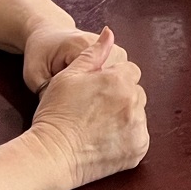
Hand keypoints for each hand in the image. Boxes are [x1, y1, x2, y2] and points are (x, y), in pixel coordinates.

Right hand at [29, 28, 148, 189]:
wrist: (51, 156)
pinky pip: (139, 136)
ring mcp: (138, 127)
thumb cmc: (56, 114)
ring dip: (125, 116)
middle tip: (95, 109)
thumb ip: (93, 53)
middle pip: (135, 92)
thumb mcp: (67, 76)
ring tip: (99, 125)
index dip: (112, 79)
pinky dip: (127, 137)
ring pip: (138, 114)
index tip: (96, 91)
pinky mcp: (138, 149)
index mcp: (119, 80)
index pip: (129, 71)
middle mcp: (133, 102)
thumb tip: (109, 33)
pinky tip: (106, 138)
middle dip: (120, 96)